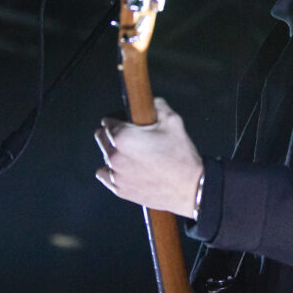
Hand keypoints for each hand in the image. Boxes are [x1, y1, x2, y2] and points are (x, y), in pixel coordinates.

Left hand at [94, 98, 203, 217]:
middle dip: (112, 135)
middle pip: (101, 138)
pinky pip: (106, 176)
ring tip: (133, 155)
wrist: (191, 188)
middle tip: (131, 137)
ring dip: (114, 153)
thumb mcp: (173, 121)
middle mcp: (115, 157)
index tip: (125, 123)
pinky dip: (113, 171)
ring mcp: (116, 175)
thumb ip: (157, 105)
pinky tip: (126, 169)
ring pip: (105, 157)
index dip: (118, 120)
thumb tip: (150, 101)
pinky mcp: (120, 190)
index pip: (108, 122)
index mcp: (124, 138)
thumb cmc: (181, 157)